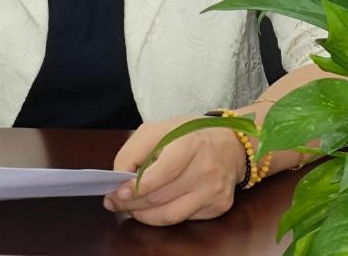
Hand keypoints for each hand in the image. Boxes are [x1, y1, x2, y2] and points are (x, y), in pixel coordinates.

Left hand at [104, 116, 246, 225]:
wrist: (232, 143)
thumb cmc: (189, 134)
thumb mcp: (159, 129)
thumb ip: (135, 150)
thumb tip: (118, 177)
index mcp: (189, 144)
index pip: (159, 173)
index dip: (135, 187)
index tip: (116, 192)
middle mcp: (205, 169)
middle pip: (160, 196)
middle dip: (132, 203)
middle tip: (114, 202)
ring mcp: (214, 191)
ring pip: (170, 215)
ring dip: (144, 215)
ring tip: (130, 208)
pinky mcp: (219, 206)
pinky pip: (184, 219)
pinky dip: (163, 217)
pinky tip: (153, 208)